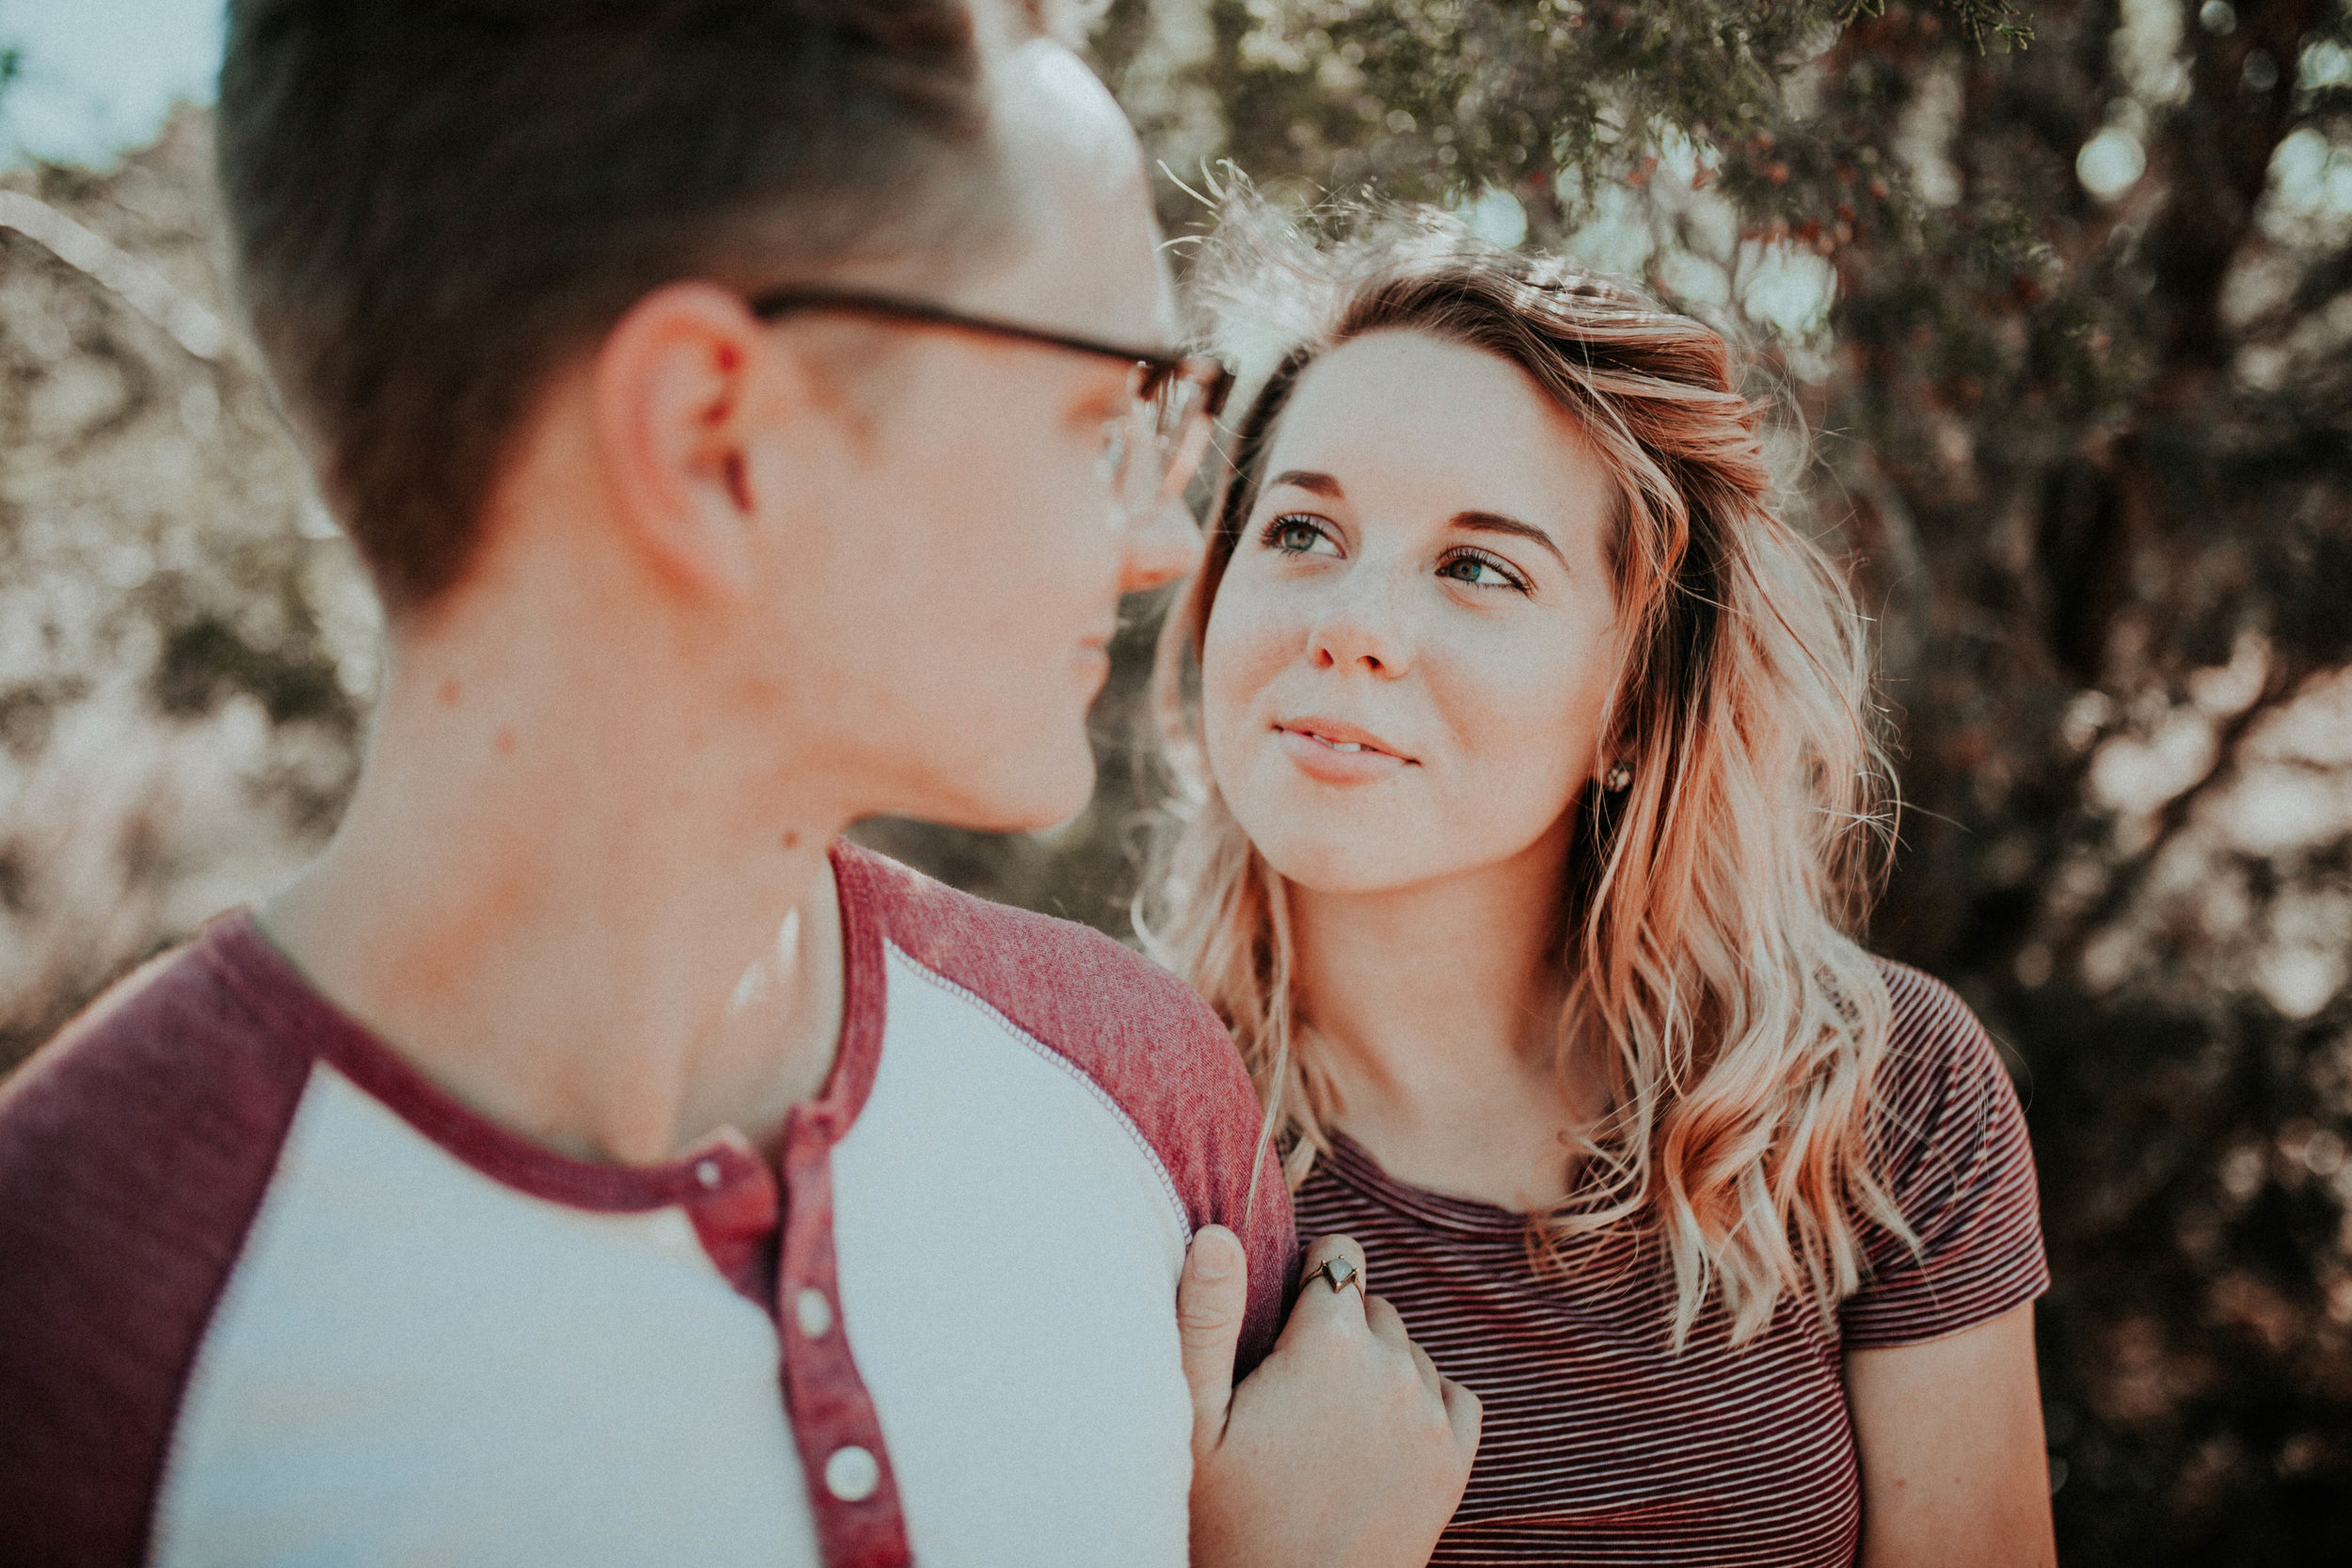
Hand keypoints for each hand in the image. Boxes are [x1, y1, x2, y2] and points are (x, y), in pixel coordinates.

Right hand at [1182, 1228, 1480, 1567]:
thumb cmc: (1226, 1517)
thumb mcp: (1194, 1417)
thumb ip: (1206, 1316)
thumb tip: (1217, 1234)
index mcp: (1333, 1343)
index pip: (1339, 1252)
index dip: (1306, 1279)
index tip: (1278, 1328)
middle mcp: (1395, 1368)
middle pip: (1371, 1305)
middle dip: (1336, 1329)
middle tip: (1290, 1391)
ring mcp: (1432, 1416)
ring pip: (1408, 1350)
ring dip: (1375, 1367)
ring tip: (1325, 1425)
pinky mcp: (1456, 1461)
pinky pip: (1452, 1394)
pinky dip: (1422, 1400)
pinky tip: (1378, 1433)